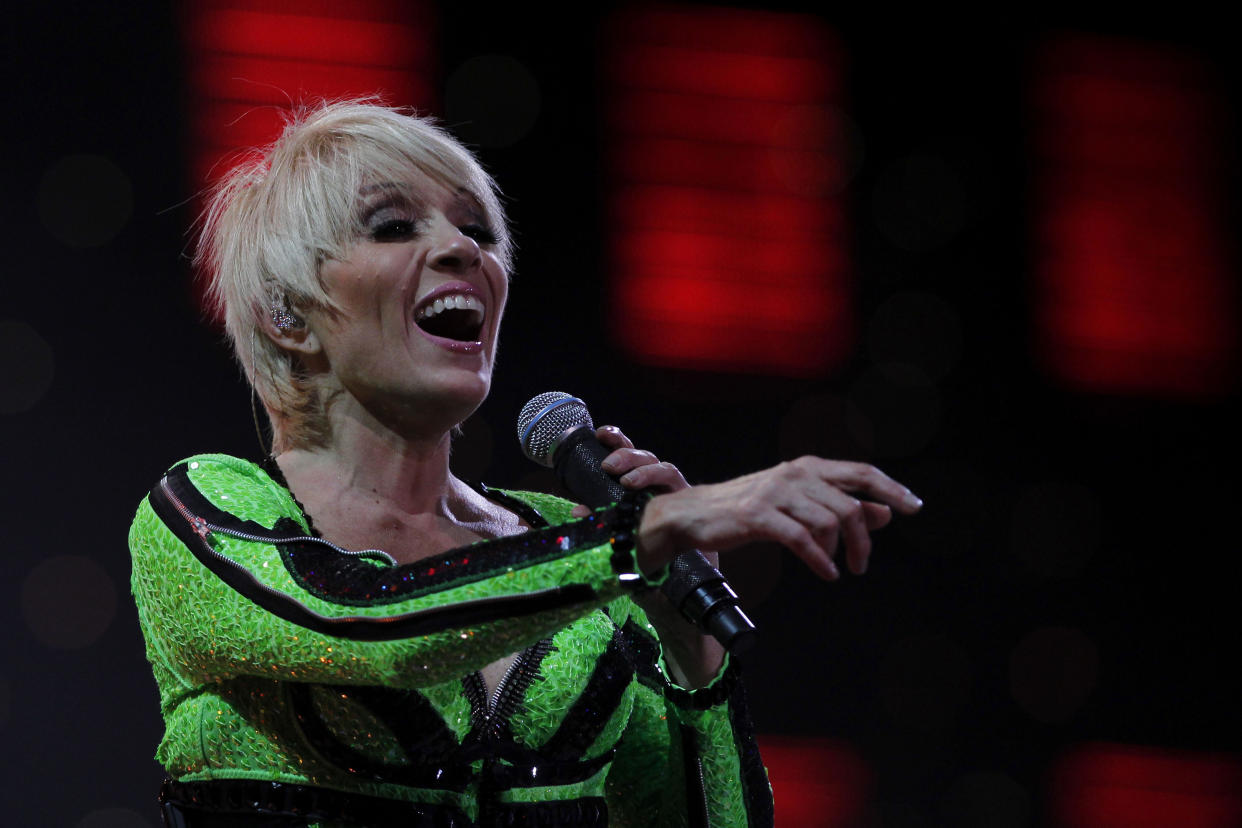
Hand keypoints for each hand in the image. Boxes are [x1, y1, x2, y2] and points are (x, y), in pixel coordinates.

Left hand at [569, 425, 689, 516]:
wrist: (671, 542)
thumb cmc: (640, 520)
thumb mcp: (612, 512)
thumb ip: (596, 509)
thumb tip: (577, 512)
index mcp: (635, 470)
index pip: (625, 447)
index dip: (614, 437)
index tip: (600, 434)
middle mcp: (653, 472)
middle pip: (643, 455)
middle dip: (625, 456)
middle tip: (608, 466)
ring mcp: (669, 483)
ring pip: (661, 467)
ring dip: (644, 471)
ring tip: (627, 482)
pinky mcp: (682, 495)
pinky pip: (676, 485)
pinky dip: (662, 487)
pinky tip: (651, 496)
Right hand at [637, 456, 921, 580]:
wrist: (695, 513)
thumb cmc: (748, 509)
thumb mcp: (798, 504)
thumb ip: (839, 506)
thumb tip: (884, 514)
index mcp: (808, 467)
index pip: (861, 473)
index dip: (891, 489)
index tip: (914, 507)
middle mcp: (795, 474)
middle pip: (851, 503)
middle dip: (864, 538)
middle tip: (862, 563)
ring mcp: (776, 492)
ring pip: (830, 521)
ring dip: (842, 551)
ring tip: (839, 568)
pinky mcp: (758, 515)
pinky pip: (802, 539)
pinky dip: (820, 560)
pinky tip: (826, 572)